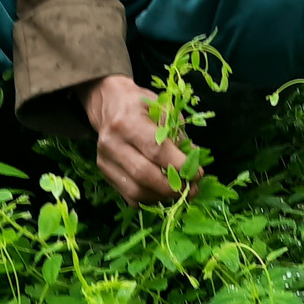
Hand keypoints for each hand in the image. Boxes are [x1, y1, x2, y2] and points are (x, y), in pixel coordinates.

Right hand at [80, 74, 199, 206]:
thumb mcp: (163, 109)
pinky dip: (150, 198)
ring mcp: (105, 161)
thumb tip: (193, 162)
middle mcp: (112, 143)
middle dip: (172, 187)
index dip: (179, 165)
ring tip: (180, 192)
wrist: (109, 104)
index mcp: (127, 121)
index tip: (198, 173)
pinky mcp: (105, 173)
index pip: (155, 150)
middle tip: (192, 189)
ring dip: (162, 196)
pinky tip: (163, 192)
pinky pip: (130, 196)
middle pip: (144, 174)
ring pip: (136, 190)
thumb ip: (178, 135)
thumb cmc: (141, 105)